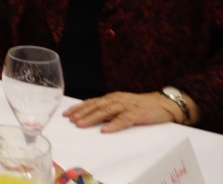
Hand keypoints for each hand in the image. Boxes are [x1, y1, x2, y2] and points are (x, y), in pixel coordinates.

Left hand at [63, 91, 179, 132]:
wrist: (163, 104)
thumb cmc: (140, 106)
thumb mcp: (121, 105)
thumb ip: (107, 109)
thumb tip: (89, 113)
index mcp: (111, 98)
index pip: (92, 102)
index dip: (78, 108)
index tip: (66, 114)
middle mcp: (116, 100)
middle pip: (96, 106)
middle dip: (82, 113)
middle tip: (70, 120)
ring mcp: (126, 106)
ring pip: (106, 111)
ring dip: (92, 118)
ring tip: (81, 124)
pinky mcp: (137, 113)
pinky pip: (124, 119)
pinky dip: (114, 124)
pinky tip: (105, 130)